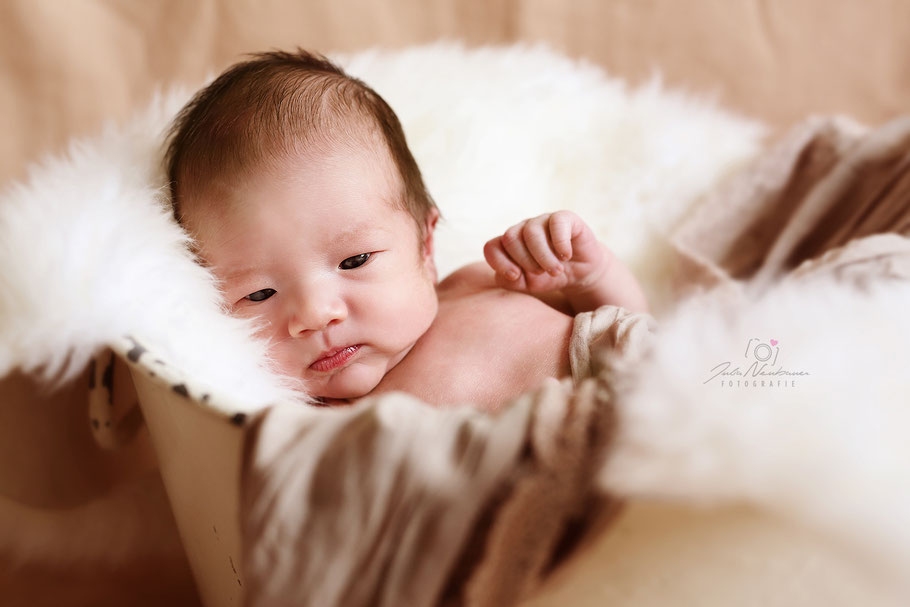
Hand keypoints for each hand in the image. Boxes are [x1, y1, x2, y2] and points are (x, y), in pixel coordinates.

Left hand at [483, 211, 608, 295]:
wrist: (579, 273)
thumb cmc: (548, 276)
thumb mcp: (527, 284)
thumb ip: (511, 281)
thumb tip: (509, 273)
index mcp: (509, 244)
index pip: (491, 247)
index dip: (499, 263)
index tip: (516, 277)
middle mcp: (523, 229)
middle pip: (510, 237)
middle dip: (525, 261)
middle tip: (542, 273)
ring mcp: (542, 220)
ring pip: (531, 232)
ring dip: (544, 257)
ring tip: (556, 270)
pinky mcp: (564, 217)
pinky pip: (556, 223)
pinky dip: (560, 243)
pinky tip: (566, 255)